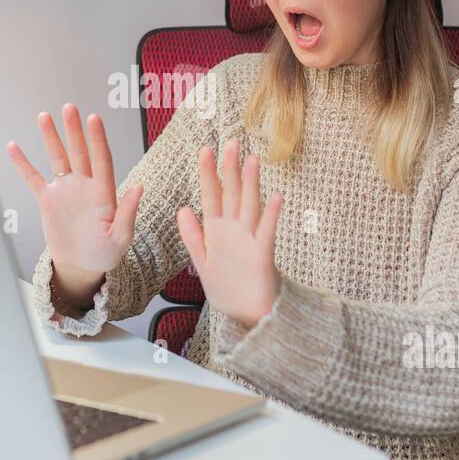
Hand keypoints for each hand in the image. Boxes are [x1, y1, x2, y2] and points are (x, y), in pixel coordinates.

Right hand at [7, 104, 143, 281]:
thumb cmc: (104, 254)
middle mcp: (84, 186)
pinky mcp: (48, 201)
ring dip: (51, 138)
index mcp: (104, 192)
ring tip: (44, 117)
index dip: (97, 139)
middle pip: (79, 151)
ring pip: (57, 158)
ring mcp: (65, 191)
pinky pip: (33, 178)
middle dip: (74, 129)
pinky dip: (23, 163)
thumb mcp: (120, 237)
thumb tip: (138, 187)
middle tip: (69, 108)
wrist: (81, 266)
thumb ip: (127, 212)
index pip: (101, 159)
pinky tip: (14, 147)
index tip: (93, 119)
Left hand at [176, 138, 282, 329]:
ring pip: (249, 207)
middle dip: (230, 169)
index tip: (204, 150)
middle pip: (232, 194)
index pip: (212, 196)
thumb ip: (192, 236)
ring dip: (251, 184)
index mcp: (217, 231)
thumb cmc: (228, 290)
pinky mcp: (262, 256)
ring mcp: (249, 241)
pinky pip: (266, 233)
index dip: (208, 174)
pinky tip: (275, 197)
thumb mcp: (203, 262)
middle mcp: (234, 231)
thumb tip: (183, 209)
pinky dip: (270, 216)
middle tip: (231, 142)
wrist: (248, 317)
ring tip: (252, 160)